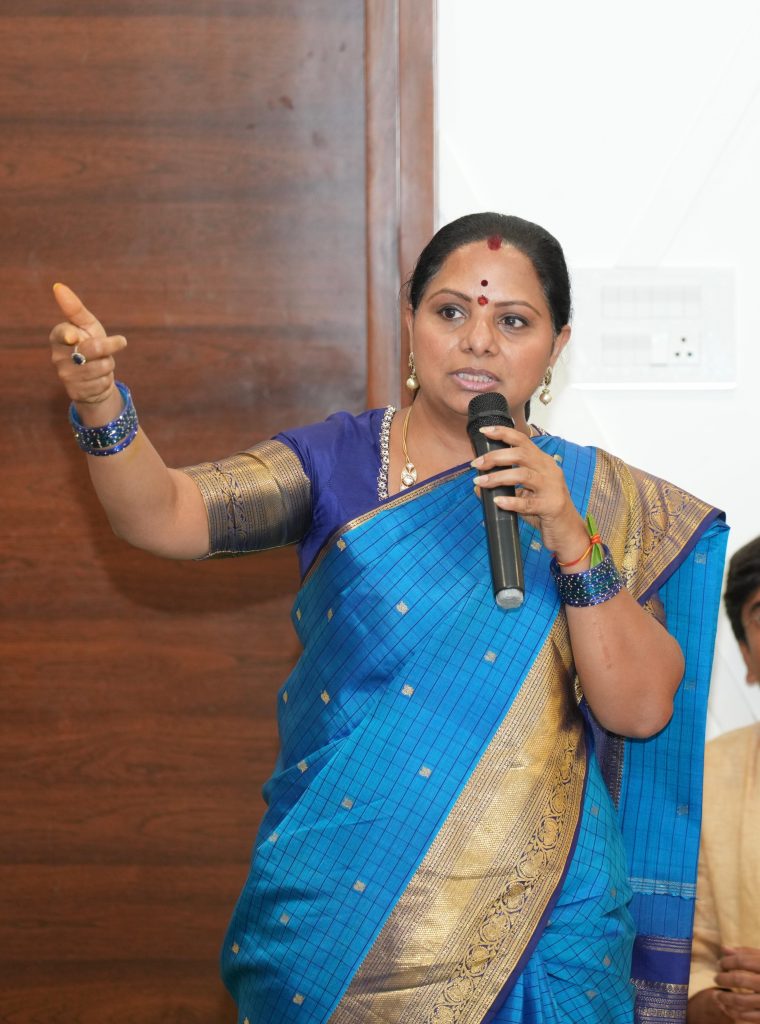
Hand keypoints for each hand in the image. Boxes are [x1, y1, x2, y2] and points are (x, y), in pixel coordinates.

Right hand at [50, 283, 126, 409]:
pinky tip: (98, 379)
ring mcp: (65, 376)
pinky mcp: (76, 392)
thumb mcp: (87, 325)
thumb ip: (74, 308)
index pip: (63, 333)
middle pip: (92, 348)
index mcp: (58, 337)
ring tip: (101, 363)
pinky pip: (102, 383)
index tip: (74, 336)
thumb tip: (58, 286)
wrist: (95, 377)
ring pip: (101, 367)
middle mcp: (57, 357)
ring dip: (108, 364)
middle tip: (116, 343)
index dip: (69, 335)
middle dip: (109, 346)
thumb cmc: (90, 343)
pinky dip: (106, 380)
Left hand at [471, 424, 587, 560]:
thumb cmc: (544, 509)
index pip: (523, 440)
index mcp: (543, 462)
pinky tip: (498, 502)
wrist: (567, 531)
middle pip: (520, 455)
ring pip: (523, 475)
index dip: (503, 433)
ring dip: (498, 477)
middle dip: (495, 457)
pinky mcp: (551, 506)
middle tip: (476, 464)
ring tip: (480, 482)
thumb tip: (477, 486)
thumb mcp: (524, 494)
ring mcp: (552, 488)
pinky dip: (511, 501)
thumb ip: (504, 487)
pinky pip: (528, 502)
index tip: (484, 431)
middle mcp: (549, 471)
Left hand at [714, 947, 759, 1021]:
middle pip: (740, 979)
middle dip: (724, 979)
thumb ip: (747, 953)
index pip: (741, 961)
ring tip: (718, 996)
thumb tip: (724, 948)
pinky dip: (736, 1013)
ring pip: (742, 1000)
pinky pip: (750, 1017)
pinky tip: (729, 1009)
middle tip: (716, 979)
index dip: (727, 962)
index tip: (720, 964)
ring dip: (726, 998)